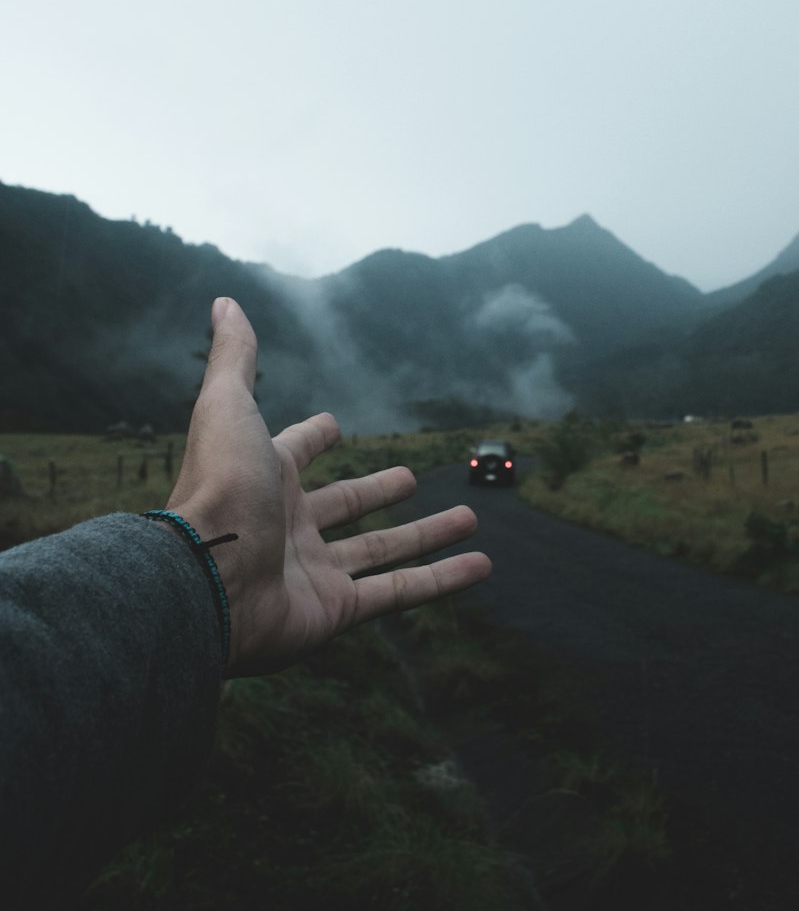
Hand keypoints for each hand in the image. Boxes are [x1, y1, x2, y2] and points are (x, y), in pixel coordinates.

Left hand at [165, 297, 489, 675]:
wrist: (205, 580)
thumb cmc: (217, 489)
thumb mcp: (228, 407)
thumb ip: (234, 358)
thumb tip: (223, 300)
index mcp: (264, 477)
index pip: (293, 452)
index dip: (311, 438)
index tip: (333, 425)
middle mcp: (288, 525)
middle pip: (345, 505)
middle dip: (377, 490)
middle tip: (409, 476)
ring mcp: (313, 572)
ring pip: (383, 549)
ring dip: (427, 535)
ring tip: (470, 517)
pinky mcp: (337, 610)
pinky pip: (400, 592)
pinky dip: (442, 580)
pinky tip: (481, 565)